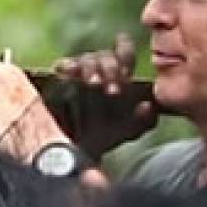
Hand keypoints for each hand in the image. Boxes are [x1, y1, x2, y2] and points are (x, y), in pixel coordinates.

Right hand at [52, 33, 155, 159]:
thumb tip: (147, 106)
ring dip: (92, 69)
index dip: (125, 56)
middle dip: (111, 69)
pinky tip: (70, 72)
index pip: (124, 55)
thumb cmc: (105, 136)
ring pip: (86, 59)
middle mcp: (99, 71)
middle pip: (105, 56)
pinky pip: (62, 66)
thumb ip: (145, 121)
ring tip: (94, 83)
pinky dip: (67, 66)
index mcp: (118, 76)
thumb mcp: (129, 131)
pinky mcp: (59, 80)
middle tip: (113, 90)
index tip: (126, 72)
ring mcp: (78, 74)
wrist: (76, 151)